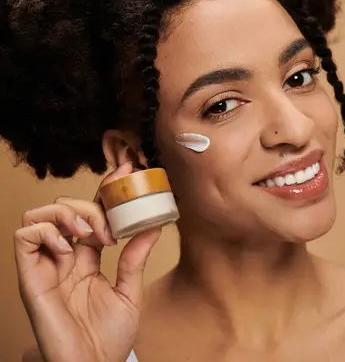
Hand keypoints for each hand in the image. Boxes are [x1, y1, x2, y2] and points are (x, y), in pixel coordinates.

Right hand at [15, 162, 161, 361]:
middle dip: (88, 206)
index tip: (125, 172)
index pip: (90, 215)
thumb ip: (136, 257)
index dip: (103, 192)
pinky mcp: (31, 279)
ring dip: (66, 214)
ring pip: (38, 216)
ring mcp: (46, 267)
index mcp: (87, 259)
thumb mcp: (129, 290)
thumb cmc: (109, 338)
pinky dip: (46, 231)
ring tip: (89, 234)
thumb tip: (154, 224)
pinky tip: (69, 246)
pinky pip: (24, 238)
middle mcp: (64, 259)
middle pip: (64, 209)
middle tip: (110, 230)